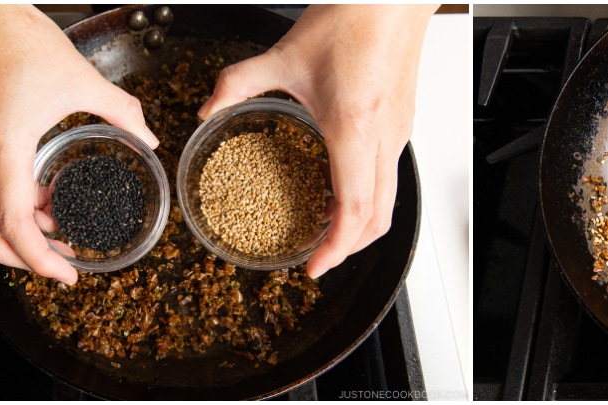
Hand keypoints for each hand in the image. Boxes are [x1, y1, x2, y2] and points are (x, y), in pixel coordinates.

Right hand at [0, 5, 158, 284]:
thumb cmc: (20, 41)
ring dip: (21, 232)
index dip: (41, 260)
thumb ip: (122, 112)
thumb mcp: (82, 80)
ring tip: (65, 228)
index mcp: (4, 147)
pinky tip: (49, 197)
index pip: (13, 226)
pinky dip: (15, 206)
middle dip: (25, 259)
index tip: (69, 274)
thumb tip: (149, 138)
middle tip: (65, 264)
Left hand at [199, 5, 435, 277]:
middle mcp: (383, 137)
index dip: (336, 248)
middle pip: (379, 217)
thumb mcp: (283, 54)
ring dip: (359, 221)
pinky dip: (367, 193)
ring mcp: (398, 132)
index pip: (353, 208)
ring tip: (323, 224)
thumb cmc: (352, 19)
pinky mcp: (402, 123)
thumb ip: (237, 84)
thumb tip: (206, 110)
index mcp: (353, 127)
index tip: (315, 266)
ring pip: (388, 198)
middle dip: (349, 247)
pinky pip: (389, 174)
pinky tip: (336, 181)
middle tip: (318, 256)